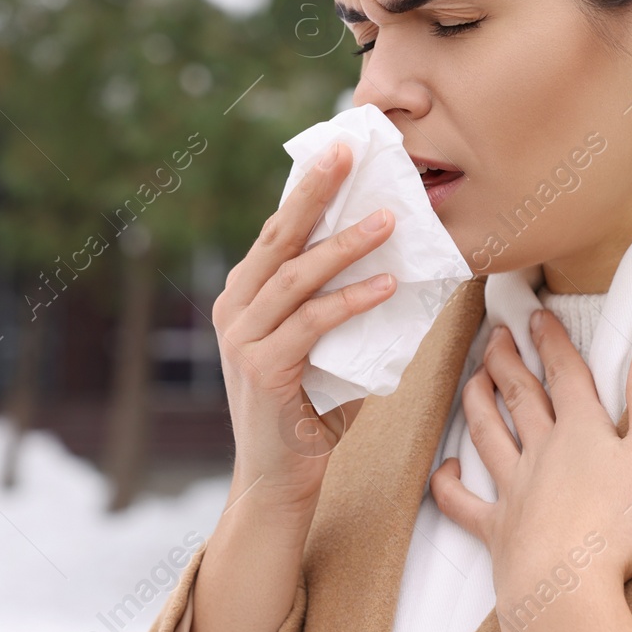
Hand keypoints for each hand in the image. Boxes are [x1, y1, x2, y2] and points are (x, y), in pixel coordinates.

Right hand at [212, 140, 396, 512]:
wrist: (281, 479)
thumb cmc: (311, 409)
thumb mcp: (325, 345)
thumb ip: (342, 307)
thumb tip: (398, 263)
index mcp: (244, 296)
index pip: (278, 232)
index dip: (308, 191)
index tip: (339, 152)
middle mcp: (234, 309)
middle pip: (279, 237)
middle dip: (316, 192)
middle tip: (348, 154)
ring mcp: (242, 339)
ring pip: (298, 275)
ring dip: (347, 244)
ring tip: (390, 221)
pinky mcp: (263, 368)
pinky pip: (313, 322)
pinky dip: (352, 300)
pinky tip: (386, 285)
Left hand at [428, 308, 631, 631]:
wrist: (569, 588)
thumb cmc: (619, 525)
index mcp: (581, 431)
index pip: (565, 374)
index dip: (552, 341)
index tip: (537, 315)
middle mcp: (541, 451)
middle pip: (519, 396)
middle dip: (507, 360)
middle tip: (495, 334)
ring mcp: (514, 490)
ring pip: (488, 434)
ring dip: (478, 402)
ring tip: (472, 379)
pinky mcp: (497, 530)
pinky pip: (463, 503)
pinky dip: (449, 484)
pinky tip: (445, 468)